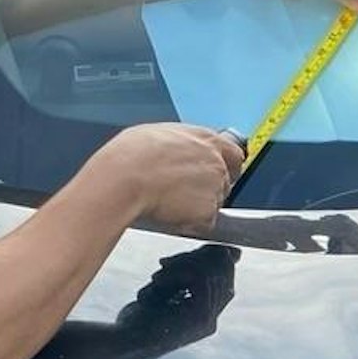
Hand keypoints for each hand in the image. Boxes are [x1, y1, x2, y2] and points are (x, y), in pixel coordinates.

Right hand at [92, 123, 244, 235]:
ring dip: (196, 207)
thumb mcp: (157, 134)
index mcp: (205, 139)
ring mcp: (215, 188)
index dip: (227, 167)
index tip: (222, 174)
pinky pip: (204, 223)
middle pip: (223, 183)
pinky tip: (169, 213)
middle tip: (182, 194)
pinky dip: (190, 224)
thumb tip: (176, 150)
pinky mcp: (208, 212)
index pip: (233, 154)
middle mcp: (215, 162)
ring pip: (213, 204)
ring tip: (168, 202)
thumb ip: (179, 145)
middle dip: (207, 191)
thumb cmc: (131, 156)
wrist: (124, 179)